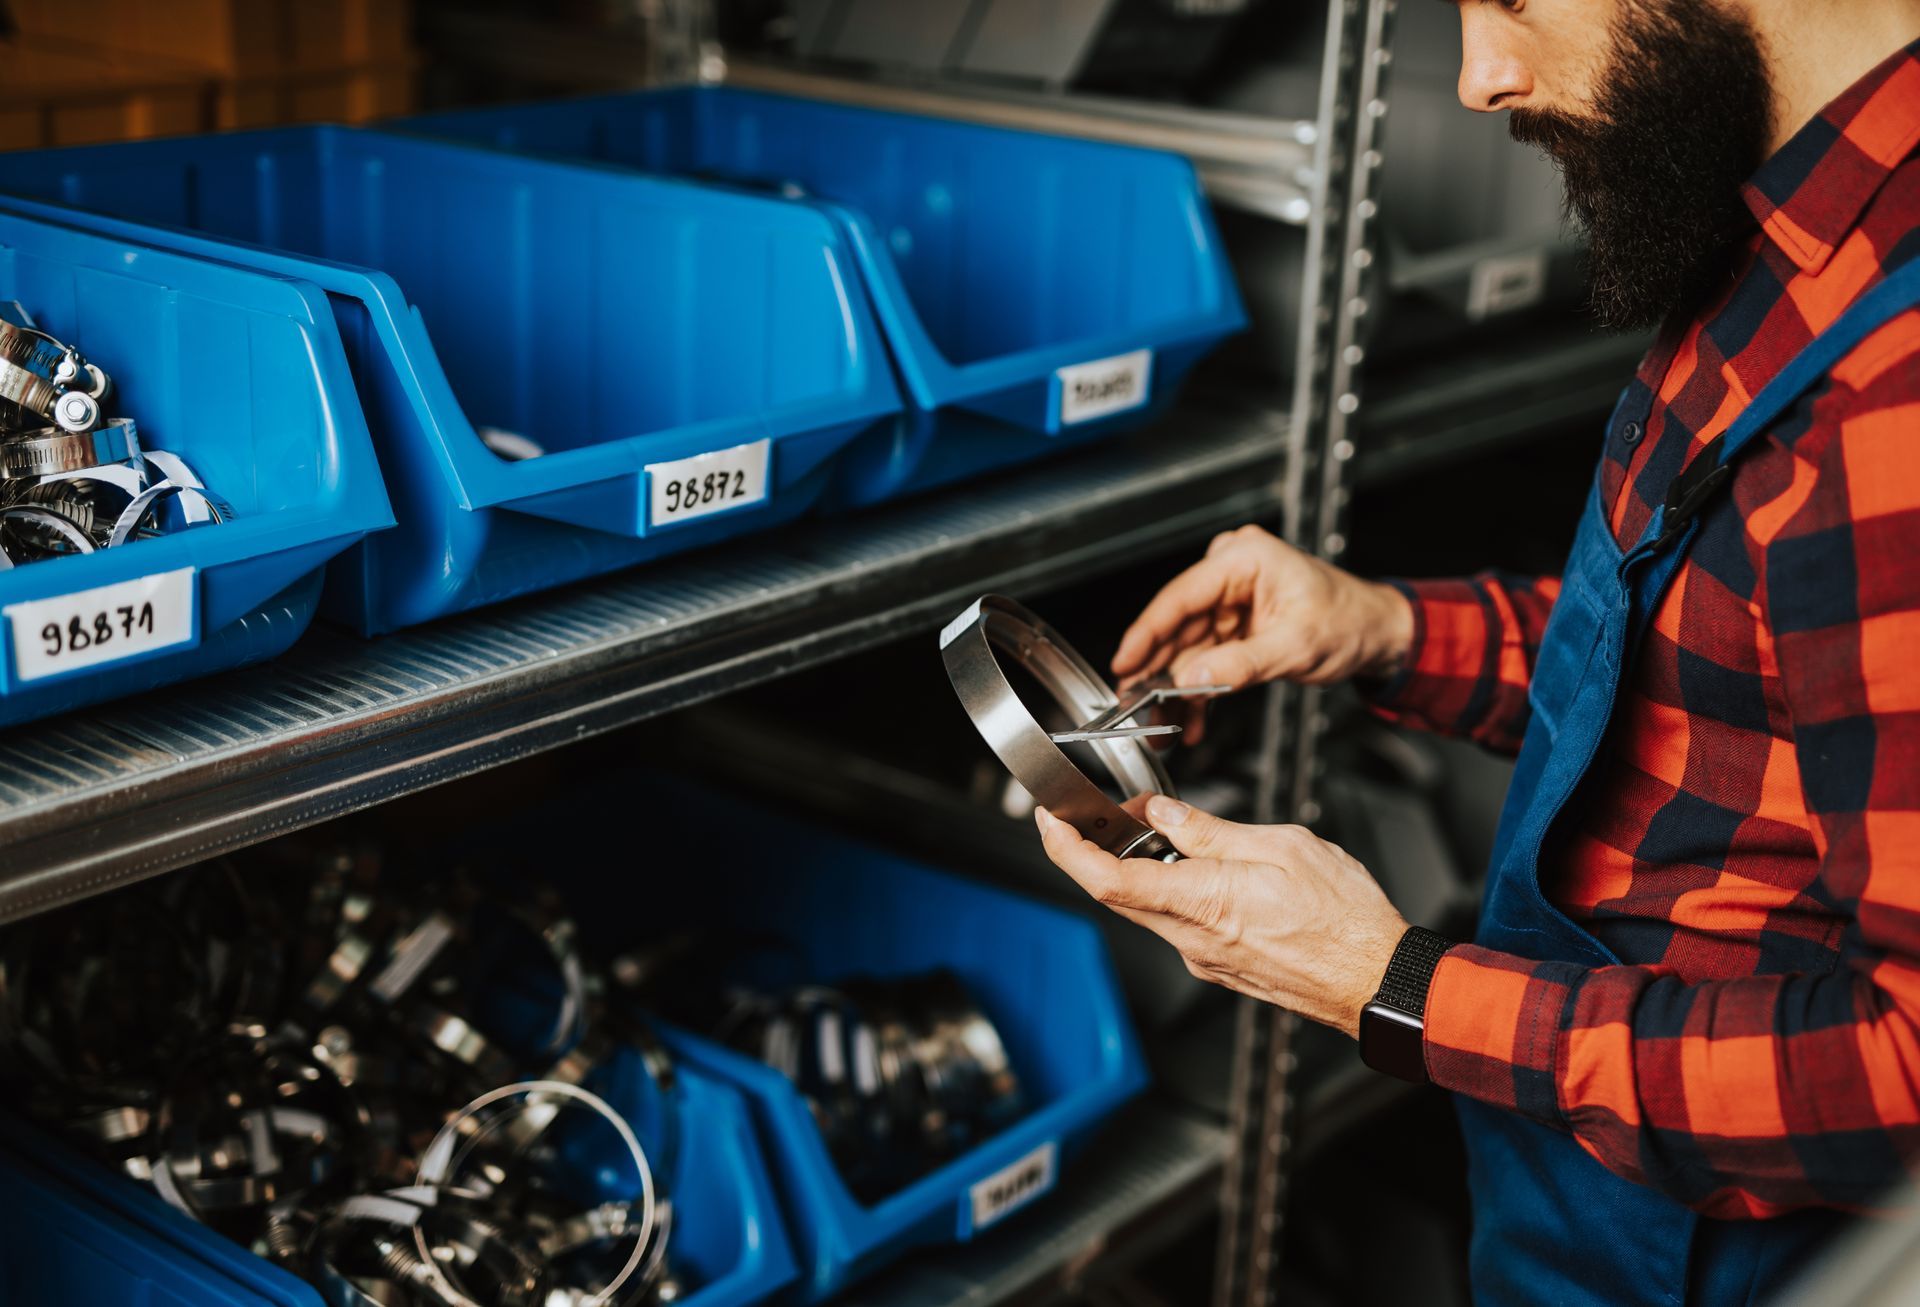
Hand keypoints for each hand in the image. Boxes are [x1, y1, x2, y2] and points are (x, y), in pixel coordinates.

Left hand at [1035, 798, 1408, 1037]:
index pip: (1107, 879)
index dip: (1066, 848)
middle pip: (1116, 894)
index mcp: (1204, 902)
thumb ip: (1210, 831)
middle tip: (1101, 813)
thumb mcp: (1283, 847)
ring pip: (1147, 908)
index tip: (1050, 820)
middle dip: (1095, 850)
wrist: (1377, 981)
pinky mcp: (1218, 966)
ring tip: (1161, 832)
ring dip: (1140, 868)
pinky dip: (1171, 890)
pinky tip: (1196, 867)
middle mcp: (1193, 939)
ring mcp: (1203, 958)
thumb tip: (1161, 815)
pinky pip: (1177, 923)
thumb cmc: (1347, 920)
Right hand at [1111, 526, 1412, 742]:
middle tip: (1135, 706)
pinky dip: (1199, 690)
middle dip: (1158, 671)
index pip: (1182, 596)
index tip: (1124, 663)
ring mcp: (1231, 600)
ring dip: (1176, 690)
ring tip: (1161, 726)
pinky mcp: (1234, 626)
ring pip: (1187, 648)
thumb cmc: (1350, 622)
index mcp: (1244, 559)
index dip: (1147, 632)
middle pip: (1178, 625)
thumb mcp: (1296, 646)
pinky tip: (1191, 721)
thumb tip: (1192, 681)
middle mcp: (1231, 574)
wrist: (1379, 634)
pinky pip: (1205, 658)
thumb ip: (1241, 664)